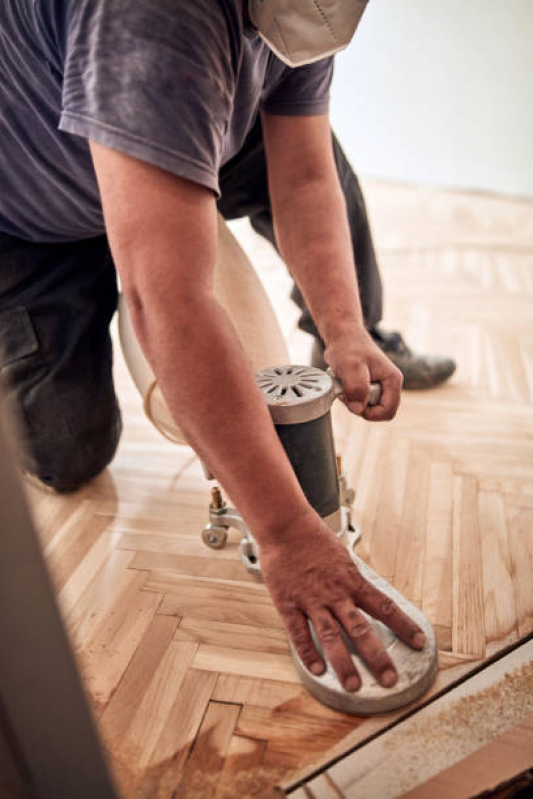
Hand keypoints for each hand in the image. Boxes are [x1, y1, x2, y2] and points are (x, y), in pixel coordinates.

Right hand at [260, 512, 424, 690]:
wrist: (285, 526)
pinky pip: (300, 633)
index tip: (418, 642)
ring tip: (354, 685)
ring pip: (331, 637)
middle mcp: (335, 594)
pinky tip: (318, 670)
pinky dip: (309, 653)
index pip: (385, 606)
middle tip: (390, 679)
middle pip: (361, 629)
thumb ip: (352, 582)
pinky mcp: (288, 604)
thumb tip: (367, 599)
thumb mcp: (342, 558)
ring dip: (344, 663)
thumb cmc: (314, 540)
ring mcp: (312, 601)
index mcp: (352, 581)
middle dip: (377, 657)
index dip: (404, 625)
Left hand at [324, 325, 402, 420]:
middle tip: (346, 389)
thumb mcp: (350, 367)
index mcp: (393, 380)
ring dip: (352, 399)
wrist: (342, 335)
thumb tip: (358, 409)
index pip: (388, 411)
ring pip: (367, 406)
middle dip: (359, 405)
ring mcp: (380, 385)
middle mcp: (389, 384)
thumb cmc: (348, 346)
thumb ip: (356, 388)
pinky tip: (343, 382)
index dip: (370, 414)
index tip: (354, 402)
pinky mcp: (369, 385)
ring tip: (344, 383)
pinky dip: (349, 395)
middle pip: (377, 410)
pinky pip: (360, 399)